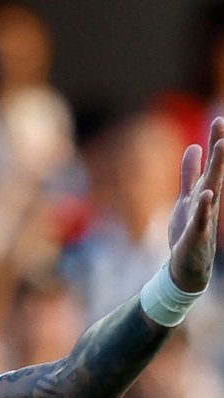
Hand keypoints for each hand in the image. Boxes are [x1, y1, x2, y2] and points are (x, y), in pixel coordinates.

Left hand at [168, 117, 223, 292]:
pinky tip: (206, 194)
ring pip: (211, 190)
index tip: (219, 119)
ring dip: (216, 169)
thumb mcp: (186, 198)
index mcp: (204, 192)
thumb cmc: (188, 230)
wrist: (187, 267)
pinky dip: (203, 207)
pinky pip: (200, 219)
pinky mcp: (195, 235)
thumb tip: (193, 147)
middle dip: (218, 148)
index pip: (211, 165)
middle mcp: (207, 202)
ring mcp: (203, 217)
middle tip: (220, 122)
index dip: (215, 143)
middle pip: (214, 171)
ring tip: (220, 146)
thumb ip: (189, 174)